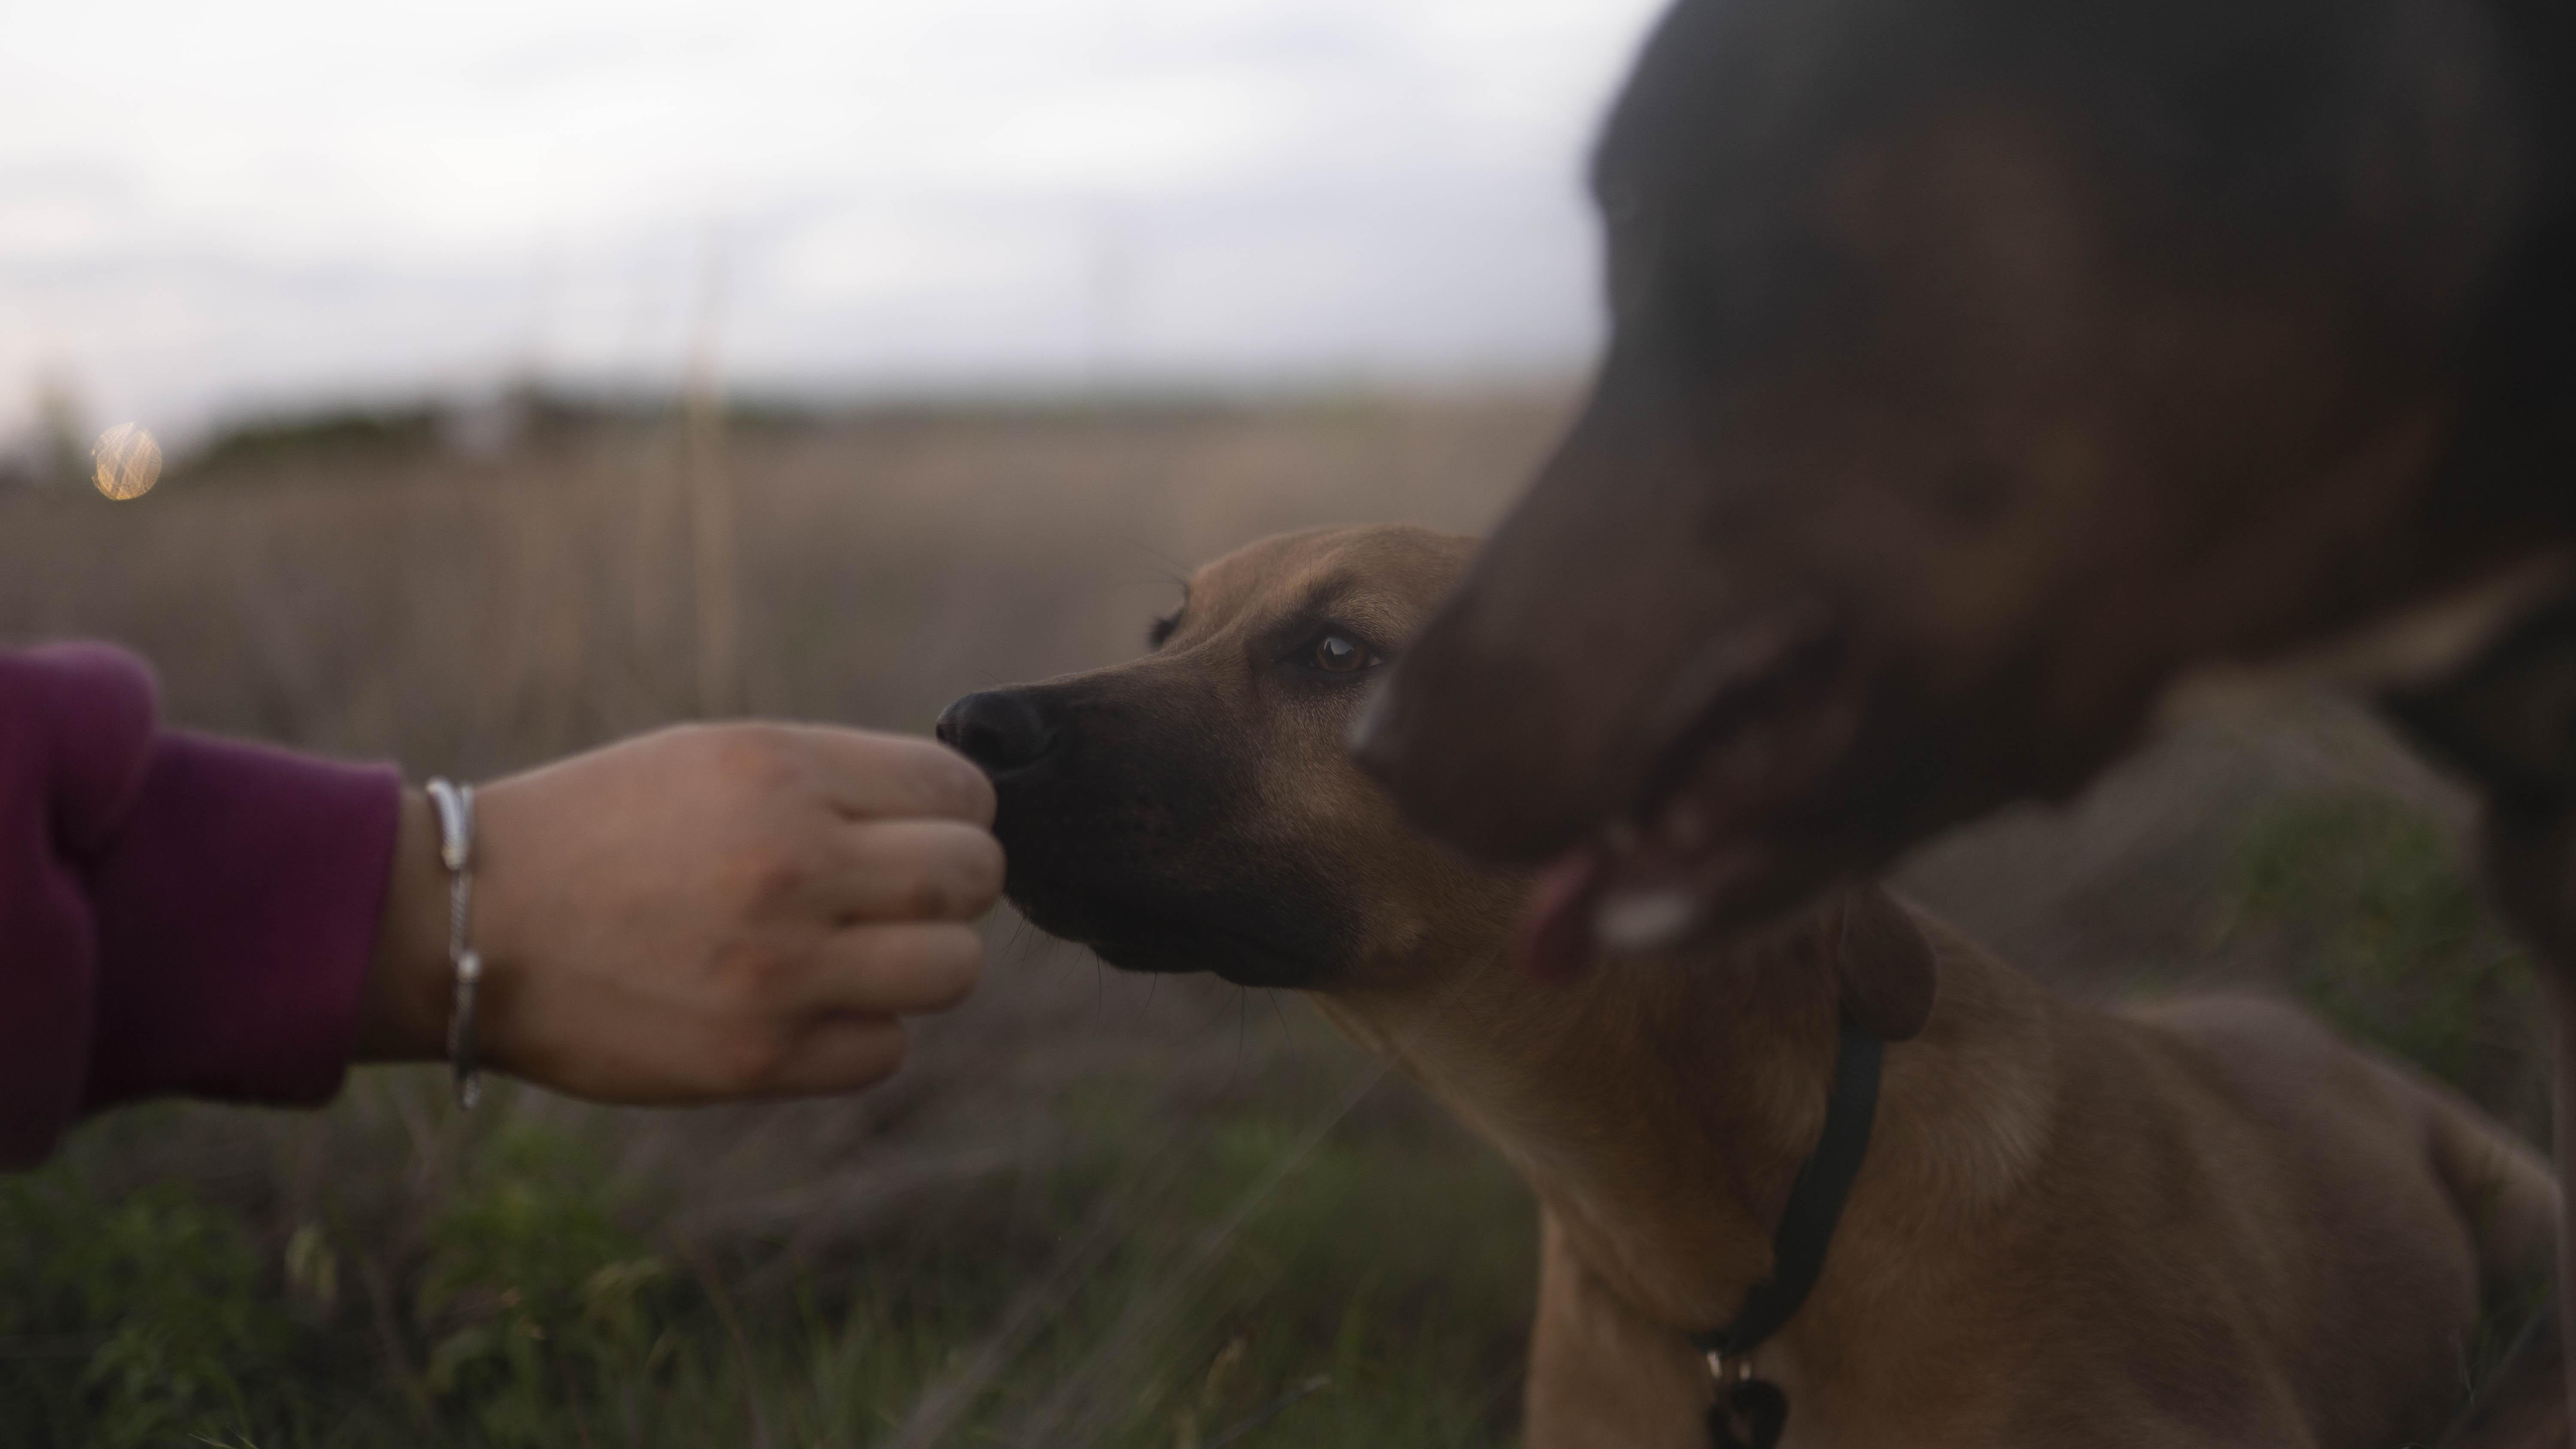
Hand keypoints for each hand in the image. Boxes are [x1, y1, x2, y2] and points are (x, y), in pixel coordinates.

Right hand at [356, 723, 1002, 1101]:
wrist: (471, 923)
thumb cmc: (601, 830)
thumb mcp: (718, 758)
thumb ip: (834, 783)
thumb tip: (950, 814)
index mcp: (783, 773)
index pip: (958, 790)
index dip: (954, 811)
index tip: (920, 827)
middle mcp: (793, 864)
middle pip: (973, 876)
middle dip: (955, 883)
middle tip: (899, 893)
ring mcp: (780, 969)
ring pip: (953, 969)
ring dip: (924, 962)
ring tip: (863, 953)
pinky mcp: (758, 1058)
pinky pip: (886, 1050)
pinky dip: (863, 1033)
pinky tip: (808, 1008)